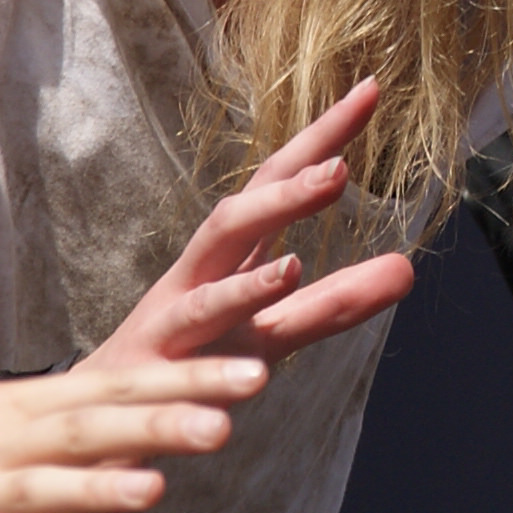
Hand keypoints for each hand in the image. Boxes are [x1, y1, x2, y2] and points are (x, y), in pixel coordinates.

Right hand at [0, 357, 267, 512]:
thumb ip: (52, 426)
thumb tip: (134, 424)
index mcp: (10, 412)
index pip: (112, 386)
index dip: (183, 379)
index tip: (252, 370)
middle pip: (88, 426)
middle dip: (162, 418)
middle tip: (236, 413)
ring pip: (35, 490)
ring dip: (94, 489)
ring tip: (158, 491)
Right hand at [90, 78, 420, 370]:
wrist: (105, 420)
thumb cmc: (191, 362)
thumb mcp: (269, 330)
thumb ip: (332, 301)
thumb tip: (407, 268)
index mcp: (224, 258)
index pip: (273, 185)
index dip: (319, 140)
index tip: (369, 92)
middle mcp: (194, 281)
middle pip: (234, 223)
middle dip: (282, 194)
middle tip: (340, 170)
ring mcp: (169, 330)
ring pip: (205, 299)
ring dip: (248, 285)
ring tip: (293, 268)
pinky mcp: (154, 385)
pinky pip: (184, 374)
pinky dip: (215, 370)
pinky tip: (256, 374)